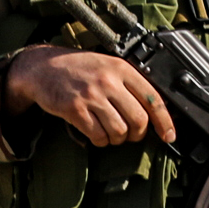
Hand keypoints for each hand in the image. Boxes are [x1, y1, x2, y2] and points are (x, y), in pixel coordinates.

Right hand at [3, 45, 177, 147]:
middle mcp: (108, 81)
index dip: (164, 122)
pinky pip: (97, 135)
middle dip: (137, 134)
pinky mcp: (73, 109)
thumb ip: (130, 83)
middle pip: (138, 120)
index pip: (153, 100)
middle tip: (130, 135)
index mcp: (121, 69)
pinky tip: (96, 135)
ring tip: (110, 134)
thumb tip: (156, 112)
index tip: (168, 136)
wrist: (41, 67)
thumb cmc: (78, 68)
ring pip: (119, 131)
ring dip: (117, 139)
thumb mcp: (107, 66)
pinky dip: (100, 141)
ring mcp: (90, 95)